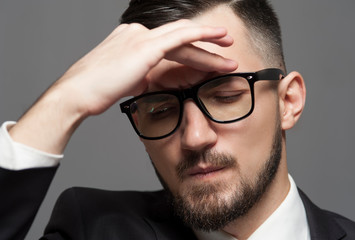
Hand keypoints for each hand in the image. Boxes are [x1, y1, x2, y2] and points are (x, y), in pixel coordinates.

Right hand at [55, 19, 237, 115]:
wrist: (77, 93)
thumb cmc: (96, 91)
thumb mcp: (123, 81)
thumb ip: (139, 76)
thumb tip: (148, 80)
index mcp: (131, 41)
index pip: (168, 43)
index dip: (189, 50)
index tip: (206, 58)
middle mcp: (137, 34)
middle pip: (179, 37)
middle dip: (205, 43)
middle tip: (225, 47)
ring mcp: (141, 38)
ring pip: (184, 36)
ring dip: (209, 41)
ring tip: (229, 47)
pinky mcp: (145, 47)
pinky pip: (181, 37)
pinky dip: (202, 35)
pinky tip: (219, 37)